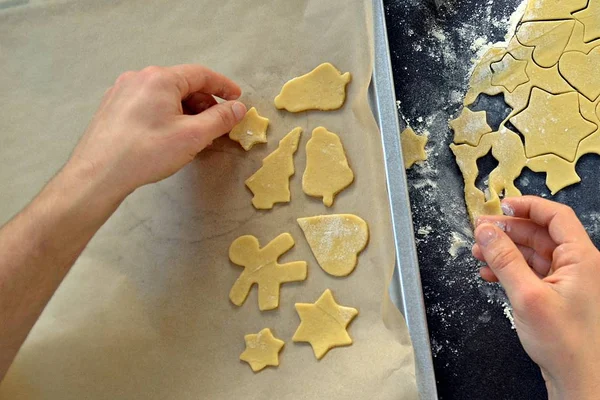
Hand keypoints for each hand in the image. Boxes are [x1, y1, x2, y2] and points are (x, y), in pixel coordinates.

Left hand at [68, 64, 246, 198]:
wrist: (98, 174)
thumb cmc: (147, 152)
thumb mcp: (193, 136)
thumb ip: (220, 119)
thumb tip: (238, 108)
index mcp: (160, 78)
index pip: (201, 75)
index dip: (223, 86)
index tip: (237, 99)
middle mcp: (139, 78)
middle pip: (181, 84)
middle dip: (203, 103)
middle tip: (217, 124)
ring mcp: (121, 91)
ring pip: (163, 95)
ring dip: (185, 111)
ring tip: (194, 134)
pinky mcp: (112, 108)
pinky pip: (147, 104)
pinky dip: (165, 114)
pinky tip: (168, 135)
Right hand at [472, 196, 599, 399]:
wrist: (580, 381)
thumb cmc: (567, 344)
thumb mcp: (528, 296)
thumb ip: (505, 260)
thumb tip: (487, 232)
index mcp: (582, 258)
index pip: (555, 216)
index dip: (527, 206)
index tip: (501, 206)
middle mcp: (577, 266)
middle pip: (539, 234)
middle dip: (507, 231)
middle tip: (480, 231)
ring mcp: (567, 281)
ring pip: (531, 254)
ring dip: (504, 251)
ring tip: (479, 253)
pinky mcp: (556, 296)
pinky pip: (529, 272)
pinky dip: (508, 270)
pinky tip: (490, 274)